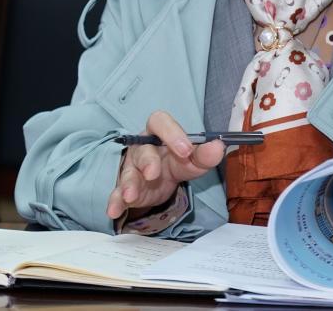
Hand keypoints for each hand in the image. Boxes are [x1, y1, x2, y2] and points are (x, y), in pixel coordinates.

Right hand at [105, 110, 225, 219]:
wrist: (159, 181)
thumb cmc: (176, 162)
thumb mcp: (192, 159)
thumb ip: (205, 154)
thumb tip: (218, 147)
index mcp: (159, 134)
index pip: (160, 122)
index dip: (171, 133)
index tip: (186, 150)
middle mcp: (142, 148)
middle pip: (142, 149)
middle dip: (148, 161)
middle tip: (153, 173)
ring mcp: (131, 168)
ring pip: (128, 173)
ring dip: (129, 184)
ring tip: (131, 196)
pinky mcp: (125, 189)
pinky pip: (117, 194)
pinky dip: (115, 202)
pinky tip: (114, 210)